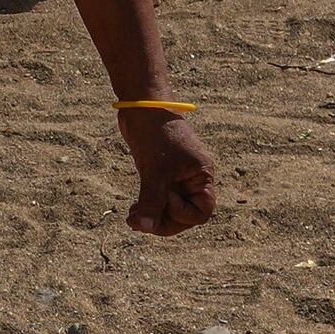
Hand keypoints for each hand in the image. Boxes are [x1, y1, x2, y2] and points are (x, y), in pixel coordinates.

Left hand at [118, 106, 216, 235]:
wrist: (142, 106)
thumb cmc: (156, 132)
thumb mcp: (155, 170)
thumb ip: (152, 201)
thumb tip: (145, 227)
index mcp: (202, 175)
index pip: (202, 212)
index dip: (182, 214)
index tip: (165, 199)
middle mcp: (193, 178)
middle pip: (185, 215)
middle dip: (163, 221)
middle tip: (138, 223)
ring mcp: (177, 176)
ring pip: (169, 209)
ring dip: (152, 216)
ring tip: (132, 219)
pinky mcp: (161, 173)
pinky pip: (158, 199)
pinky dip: (147, 207)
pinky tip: (133, 212)